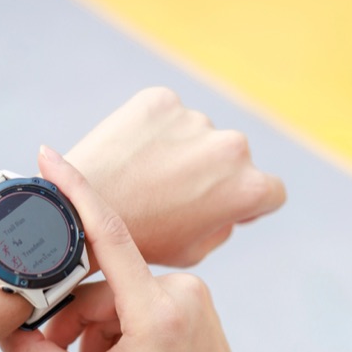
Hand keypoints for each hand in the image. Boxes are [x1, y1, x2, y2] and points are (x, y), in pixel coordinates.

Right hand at [1, 147, 263, 351]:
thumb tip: (4, 335)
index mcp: (156, 310)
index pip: (108, 235)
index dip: (75, 192)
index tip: (47, 157)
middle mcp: (176, 288)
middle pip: (95, 287)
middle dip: (69, 321)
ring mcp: (186, 288)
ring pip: (111, 294)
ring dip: (91, 328)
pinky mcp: (188, 293)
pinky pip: (132, 297)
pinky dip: (113, 326)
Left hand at [64, 87, 285, 268]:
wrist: (80, 212)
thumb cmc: (139, 241)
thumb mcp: (195, 251)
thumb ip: (224, 223)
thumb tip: (228, 201)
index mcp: (249, 187)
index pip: (271, 191)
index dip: (249, 203)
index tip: (223, 207)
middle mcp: (231, 146)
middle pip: (234, 157)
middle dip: (213, 171)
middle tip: (173, 193)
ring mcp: (195, 119)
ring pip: (197, 133)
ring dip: (181, 148)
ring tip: (143, 176)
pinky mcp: (161, 100)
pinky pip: (166, 114)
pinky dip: (153, 130)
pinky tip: (130, 155)